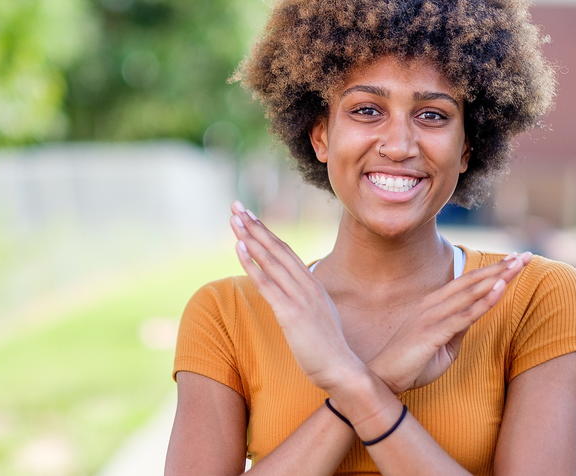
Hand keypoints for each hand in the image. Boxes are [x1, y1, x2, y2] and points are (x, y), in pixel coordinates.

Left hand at [228, 201, 366, 391]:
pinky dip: (252, 263)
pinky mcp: (291, 312)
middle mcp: (307, 285)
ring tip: (234, 219)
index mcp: (313, 284)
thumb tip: (294, 295)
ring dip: (250, 237)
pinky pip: (267, 283)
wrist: (342, 368)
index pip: (286, 251)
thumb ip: (306, 301)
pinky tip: (239, 247)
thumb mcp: (318, 315)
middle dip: (255, 226)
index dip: (266, 233)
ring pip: (270, 260)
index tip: (251, 217)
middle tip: (237, 206)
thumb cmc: (328, 347)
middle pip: (276, 248)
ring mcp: (300, 297)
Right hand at [368, 253, 530, 391]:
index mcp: (433, 305)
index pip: (467, 283)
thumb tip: (475, 317)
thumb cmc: (411, 364)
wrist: (383, 379)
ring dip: (497, 277)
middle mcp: (432, 304)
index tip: (514, 261)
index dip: (492, 271)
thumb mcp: (443, 345)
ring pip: (470, 292)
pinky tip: (501, 288)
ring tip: (519, 264)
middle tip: (526, 256)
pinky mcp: (433, 331)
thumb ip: (458, 328)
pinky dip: (484, 301)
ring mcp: (432, 316)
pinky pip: (465, 314)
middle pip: (472, 281)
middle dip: (500, 268)